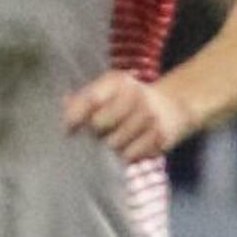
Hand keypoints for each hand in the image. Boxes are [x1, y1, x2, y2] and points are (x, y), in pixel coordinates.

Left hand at [62, 72, 197, 163]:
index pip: (90, 99)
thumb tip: (63, 106)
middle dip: (95, 133)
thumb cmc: (130, 100)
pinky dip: (127, 154)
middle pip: (99, 124)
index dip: (74, 115)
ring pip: (114, 143)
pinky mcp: (159, 136)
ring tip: (116, 140)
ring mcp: (149, 117)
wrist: (172, 107)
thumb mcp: (109, 91)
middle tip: (99, 134)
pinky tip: (130, 146)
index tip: (68, 129)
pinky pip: (131, 154)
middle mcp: (135, 96)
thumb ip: (83, 98)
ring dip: (111, 146)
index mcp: (118, 82)